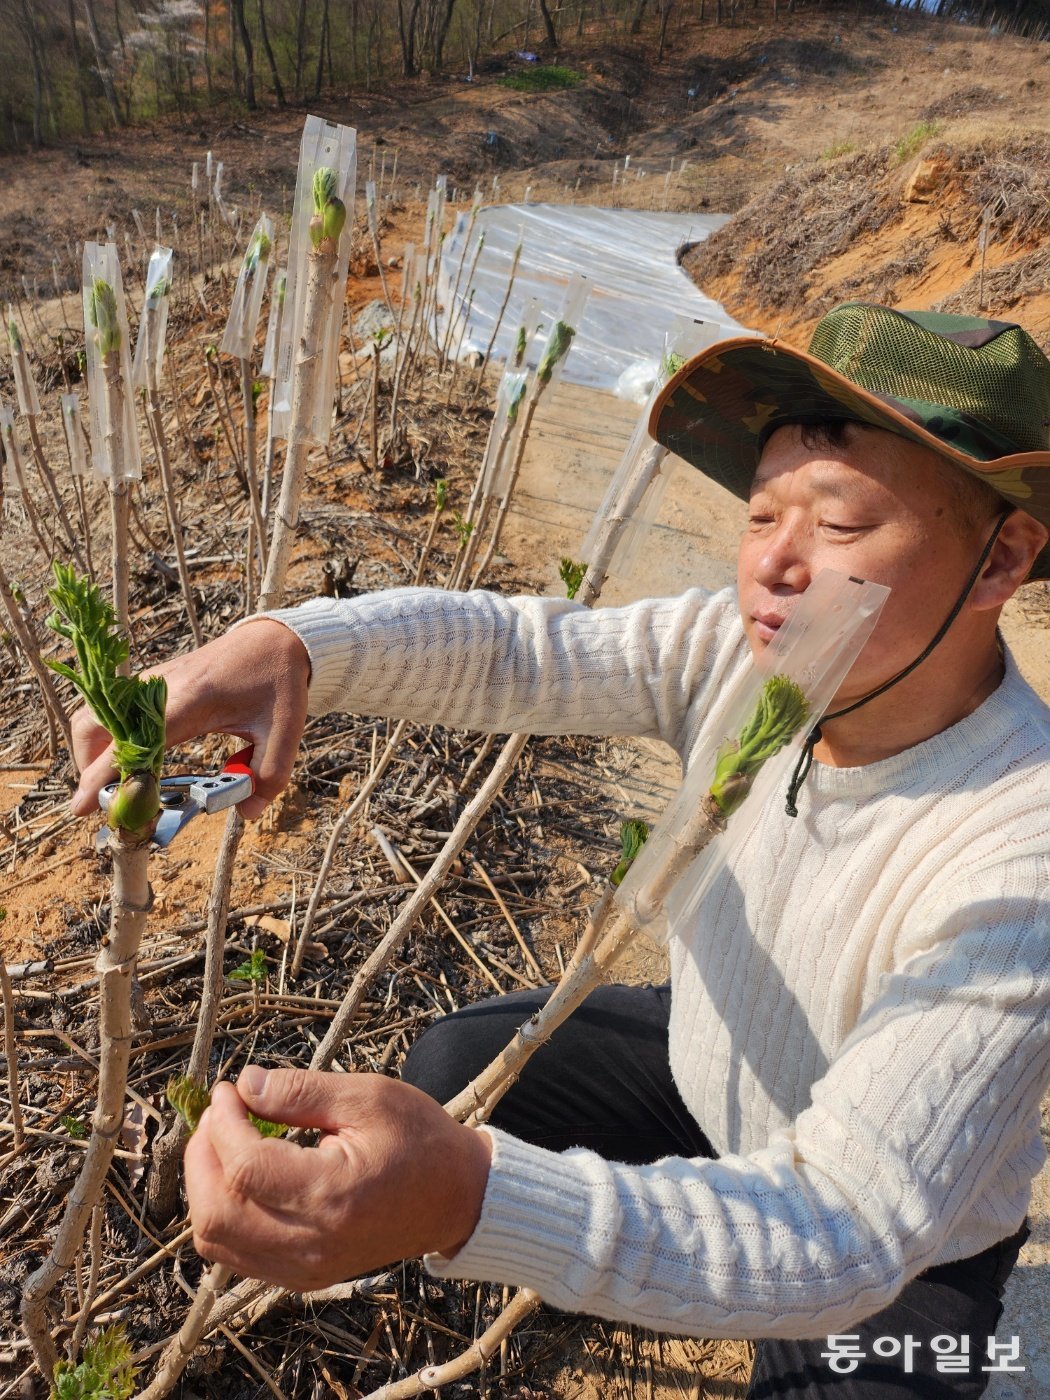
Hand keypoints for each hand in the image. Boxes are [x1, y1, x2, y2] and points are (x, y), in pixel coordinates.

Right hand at [69, 619, 309, 819]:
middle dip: (88, 767)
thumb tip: (247, 812)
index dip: (103, 776)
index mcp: (189, 700)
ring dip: (94, 752)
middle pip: (95, 725)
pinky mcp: (154, 684)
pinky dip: (107, 738)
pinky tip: (131, 762)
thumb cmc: (279, 682)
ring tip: (116, 786)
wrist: (275, 639)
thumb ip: (270, 775)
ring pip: (97, 715)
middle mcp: (160, 689)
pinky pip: (114, 711)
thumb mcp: (285, 731)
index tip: (82, 808)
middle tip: (107, 802)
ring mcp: (152, 683)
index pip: (133, 742)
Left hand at [184, 1068, 491, 1291]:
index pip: (245, 1168)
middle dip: (202, 1155)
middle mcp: (312, 1244)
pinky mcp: (303, 1276)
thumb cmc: (419, 1139)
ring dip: (205, 1185)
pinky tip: (240, 1174)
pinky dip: (223, 1213)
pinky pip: (236, 1254)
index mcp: (332, 1195)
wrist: (457, 1198)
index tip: (229, 1090)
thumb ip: (301, 1092)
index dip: (222, 1124)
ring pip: (216, 1239)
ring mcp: (305, 1268)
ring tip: (223, 1139)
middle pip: (217, 1211)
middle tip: (219, 1112)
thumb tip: (245, 1084)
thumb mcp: (367, 1097)